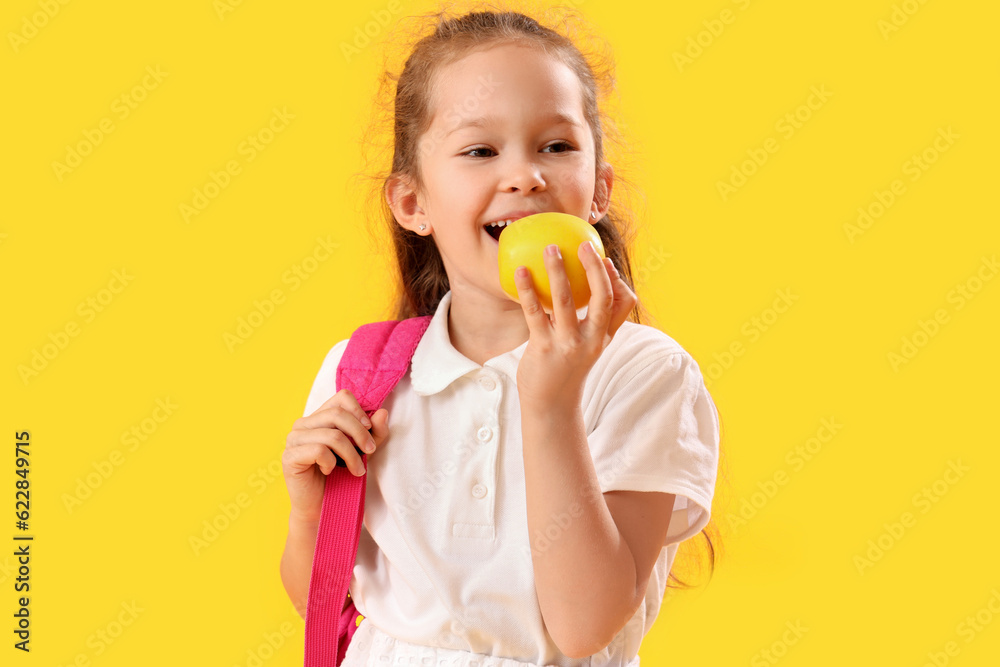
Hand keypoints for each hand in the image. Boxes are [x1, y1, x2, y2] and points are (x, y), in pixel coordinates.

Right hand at [281, 389, 389, 523]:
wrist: (323, 508)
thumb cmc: (341, 477)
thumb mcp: (363, 451)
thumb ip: (374, 433)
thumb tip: (382, 412)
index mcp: (320, 417)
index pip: (341, 397)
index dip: (359, 411)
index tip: (370, 430)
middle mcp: (304, 424)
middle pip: (338, 414)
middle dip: (360, 434)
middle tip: (369, 452)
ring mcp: (294, 439)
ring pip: (331, 435)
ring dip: (350, 455)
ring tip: (357, 470)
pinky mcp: (289, 456)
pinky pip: (318, 451)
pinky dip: (331, 463)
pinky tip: (329, 471)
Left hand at [513, 241, 637, 408]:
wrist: (551, 406)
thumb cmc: (565, 370)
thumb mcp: (585, 347)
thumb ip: (586, 321)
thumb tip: (575, 286)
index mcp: (604, 336)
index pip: (624, 304)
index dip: (618, 279)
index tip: (604, 260)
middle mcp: (592, 340)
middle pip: (602, 297)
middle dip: (595, 268)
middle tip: (583, 245)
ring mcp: (569, 344)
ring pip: (566, 300)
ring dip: (558, 270)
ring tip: (550, 249)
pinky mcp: (544, 348)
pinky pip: (535, 312)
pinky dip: (528, 289)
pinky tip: (521, 271)